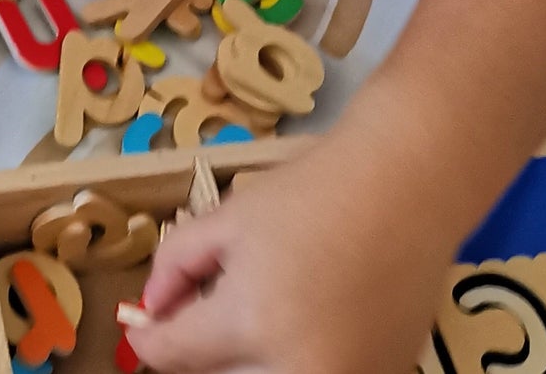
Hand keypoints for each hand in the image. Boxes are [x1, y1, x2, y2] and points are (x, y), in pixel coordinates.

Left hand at [127, 142, 455, 373]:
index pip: (173, 355)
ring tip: (255, 315)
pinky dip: (294, 363)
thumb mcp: (227, 219)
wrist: (402, 191)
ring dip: (246, 363)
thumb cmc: (310, 194)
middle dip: (201, 354)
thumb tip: (147, 313)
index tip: (143, 324)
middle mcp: (301, 372)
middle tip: (203, 314)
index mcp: (254, 324)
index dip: (150, 337)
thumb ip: (176, 265)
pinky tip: (300, 324)